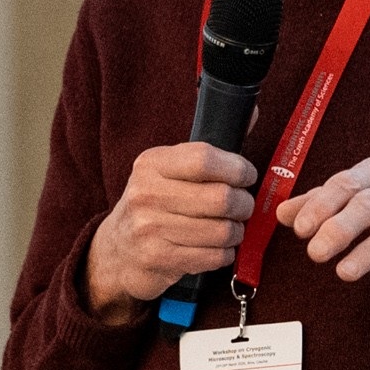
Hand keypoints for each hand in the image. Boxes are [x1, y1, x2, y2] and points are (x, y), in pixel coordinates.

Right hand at [84, 143, 260, 324]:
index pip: (205, 158)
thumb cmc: (154, 206)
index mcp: (152, 164)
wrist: (117, 251)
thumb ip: (209, 148)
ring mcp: (149, 228)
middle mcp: (147, 193)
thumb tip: (252, 111)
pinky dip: (224, 254)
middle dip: (244, 204)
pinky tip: (215, 248)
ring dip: (236, 232)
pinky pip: (214, 256)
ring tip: (230, 229)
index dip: (237, 168)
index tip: (246, 176)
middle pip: (221, 198)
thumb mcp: (168, 170)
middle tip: (243, 207)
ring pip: (222, 231)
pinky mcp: (157, 258)